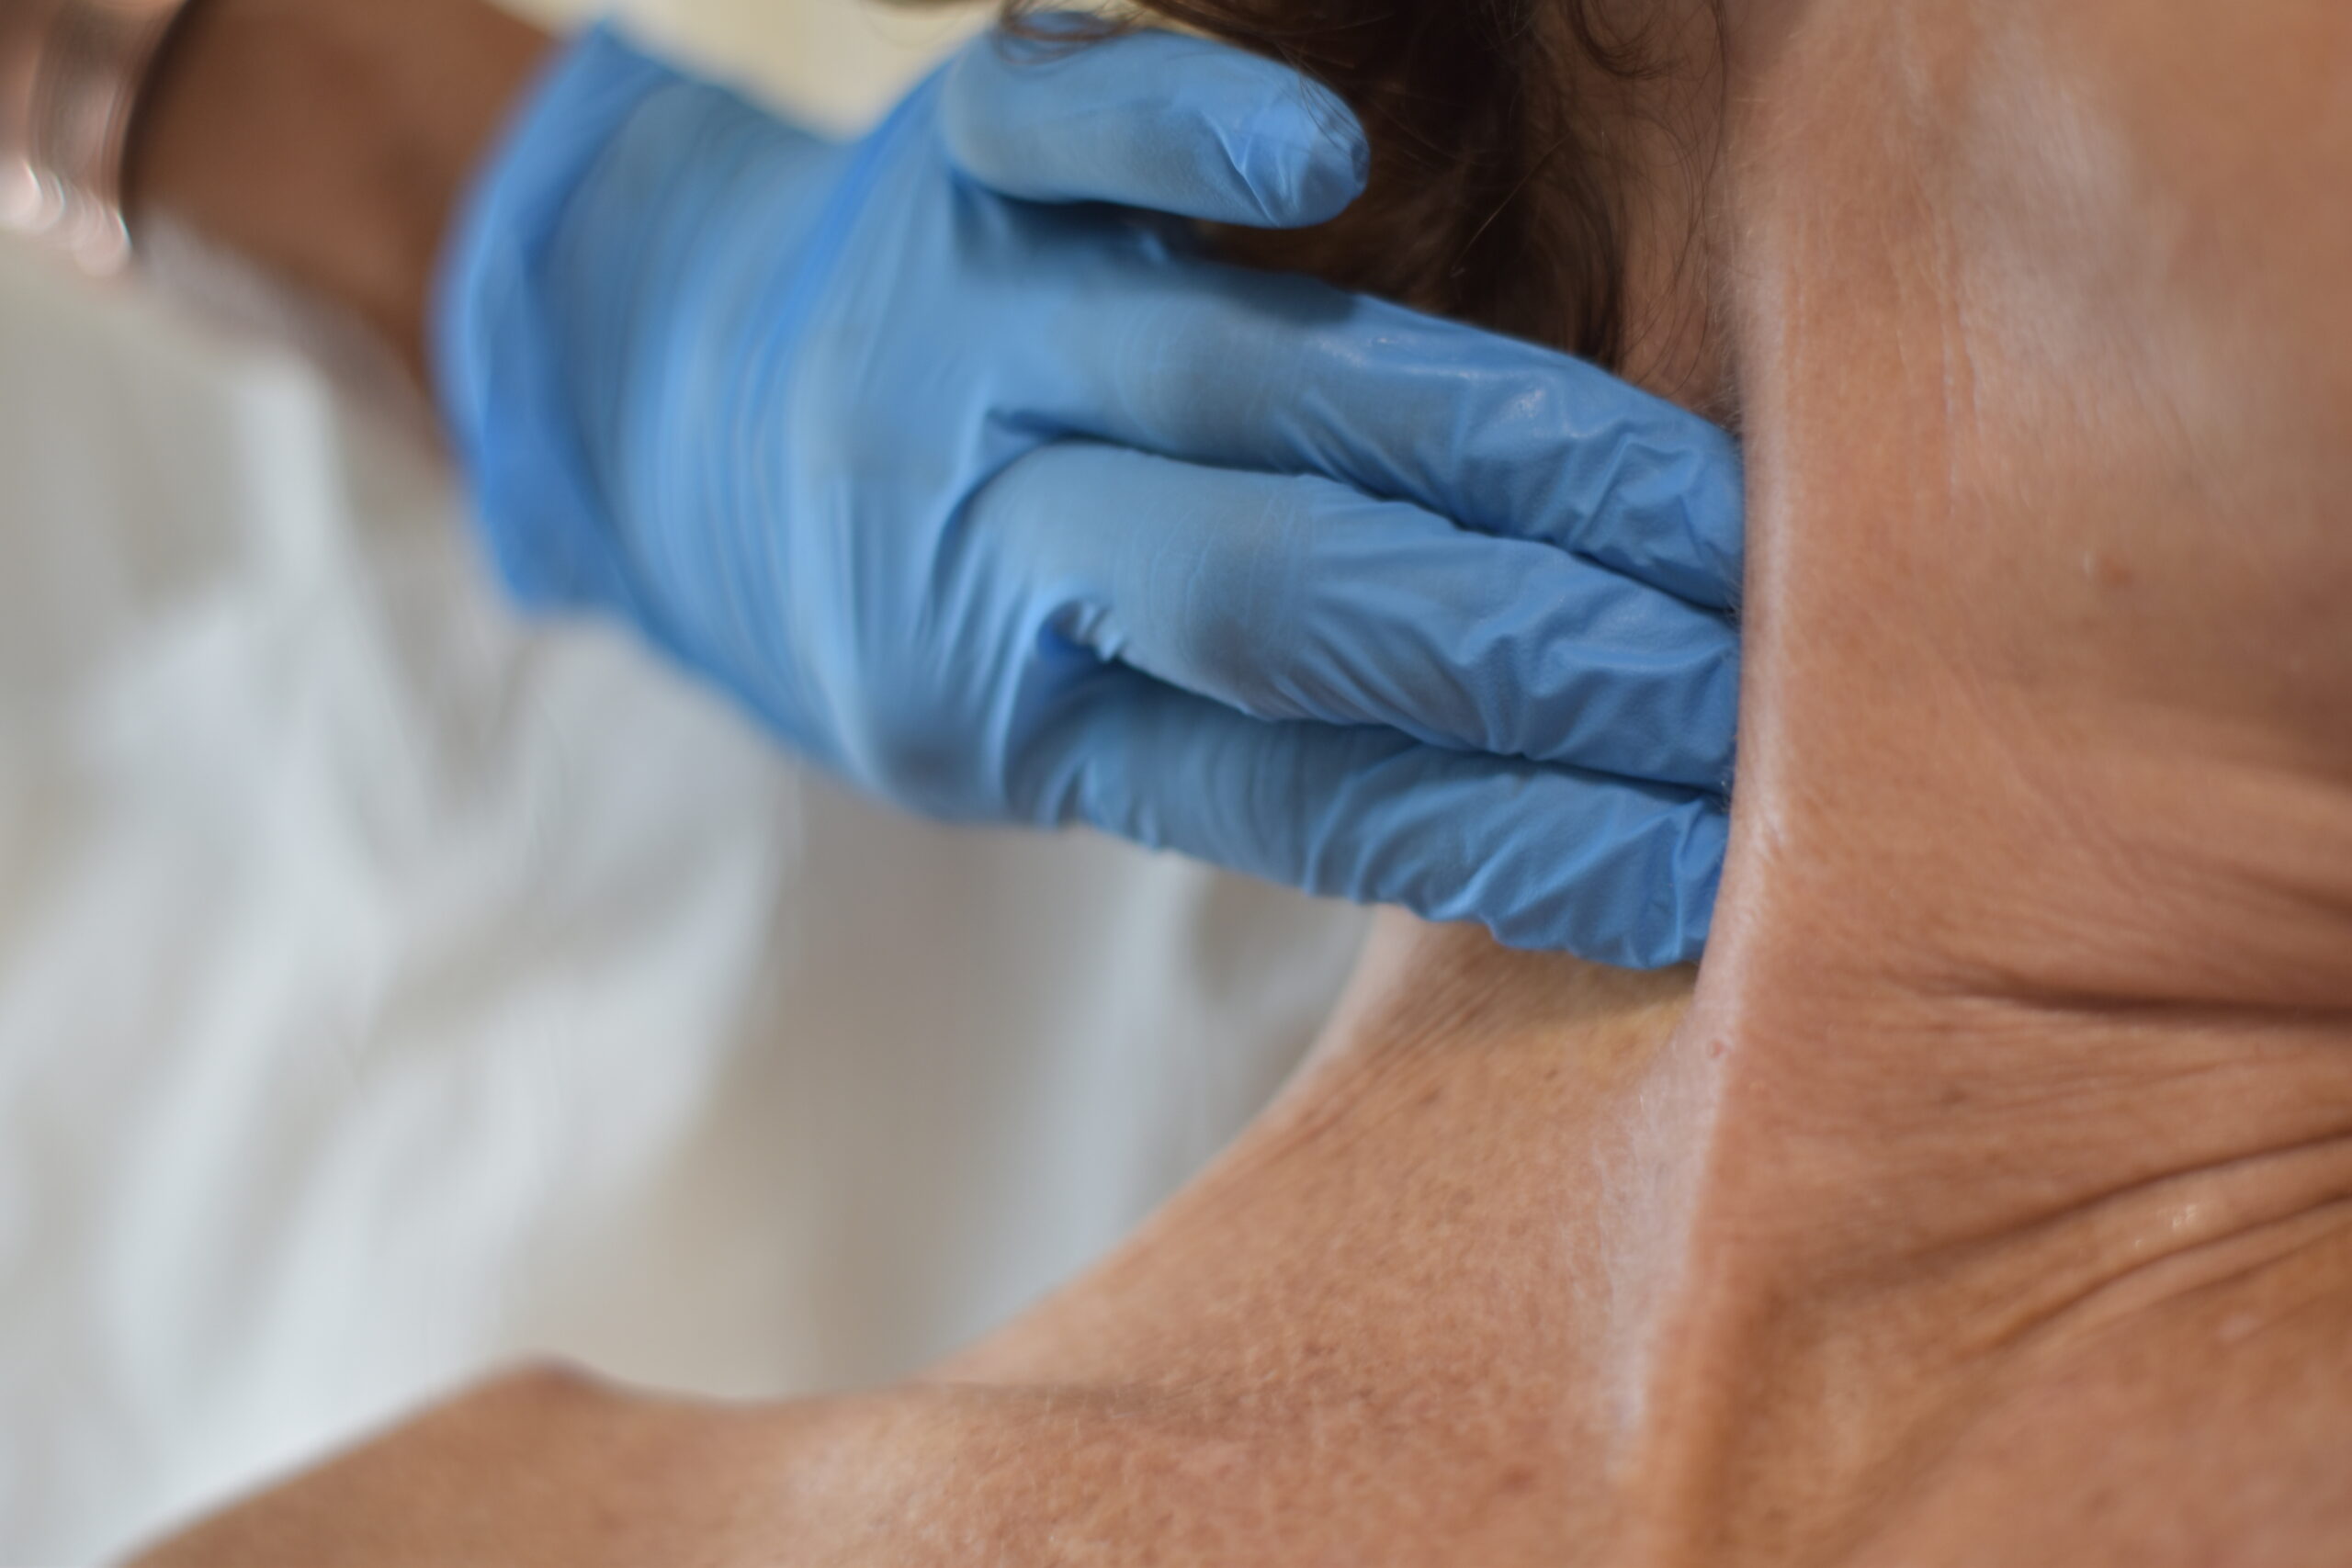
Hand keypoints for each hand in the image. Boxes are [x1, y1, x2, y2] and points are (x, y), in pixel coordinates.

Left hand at [438, 20, 1744, 965]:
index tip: (1718, 870)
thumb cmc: (922, 609)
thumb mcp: (1043, 739)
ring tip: (1712, 524)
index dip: (1518, 833)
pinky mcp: (951, 164)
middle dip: (1550, 657)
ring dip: (1493, 452)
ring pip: (1228, 385)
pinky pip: (1054, 132)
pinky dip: (1182, 140)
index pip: (1299, 795)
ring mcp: (960, 333)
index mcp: (1004, 720)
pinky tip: (1333, 173)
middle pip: (1287, 597)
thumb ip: (1259, 752)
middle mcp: (972, 532)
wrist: (683, 414)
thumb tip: (1569, 809)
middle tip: (1775, 698)